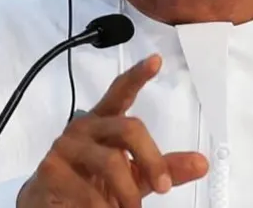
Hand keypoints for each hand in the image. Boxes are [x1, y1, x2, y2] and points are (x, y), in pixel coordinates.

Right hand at [17, 54, 207, 206]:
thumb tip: (202, 163)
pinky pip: (88, 190)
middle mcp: (84, 127)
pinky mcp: (51, 170)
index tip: (156, 60)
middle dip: (152, 159)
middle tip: (163, 187)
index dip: (137, 75)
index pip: (120, 92)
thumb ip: (166, 168)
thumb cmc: (96, 185)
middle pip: (129, 128)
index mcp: (104, 121)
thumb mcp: (137, 177)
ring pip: (111, 161)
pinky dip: (103, 207)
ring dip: (128, 192)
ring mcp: (66, 146)